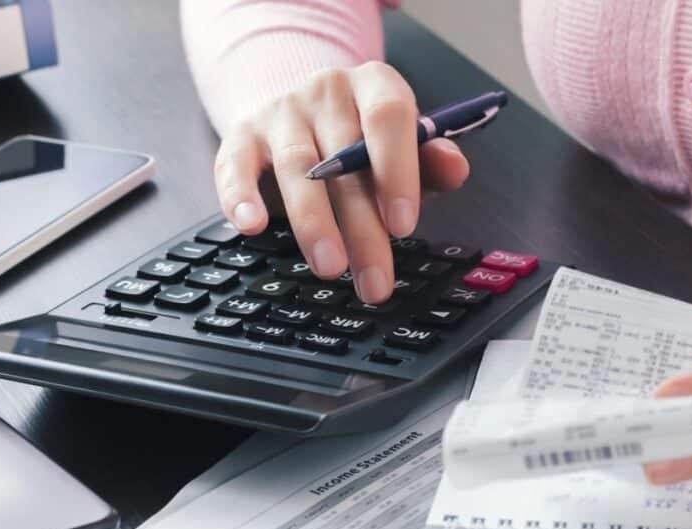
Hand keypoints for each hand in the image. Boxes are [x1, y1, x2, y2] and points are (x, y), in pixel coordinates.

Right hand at [212, 61, 470, 302]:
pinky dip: (240, 196)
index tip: (403, 226)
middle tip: (374, 279)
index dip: (397, 172)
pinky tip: (251, 226)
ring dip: (313, 223)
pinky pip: (235, 165)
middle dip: (362, 227)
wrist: (303, 110)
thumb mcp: (405, 147)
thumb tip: (456, 169)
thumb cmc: (363, 139)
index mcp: (375, 85)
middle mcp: (327, 90)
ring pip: (297, 167)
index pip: (388, 118)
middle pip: (345, 158)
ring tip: (330, 268)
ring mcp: (282, 111)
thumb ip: (431, 161)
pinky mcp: (242, 135)